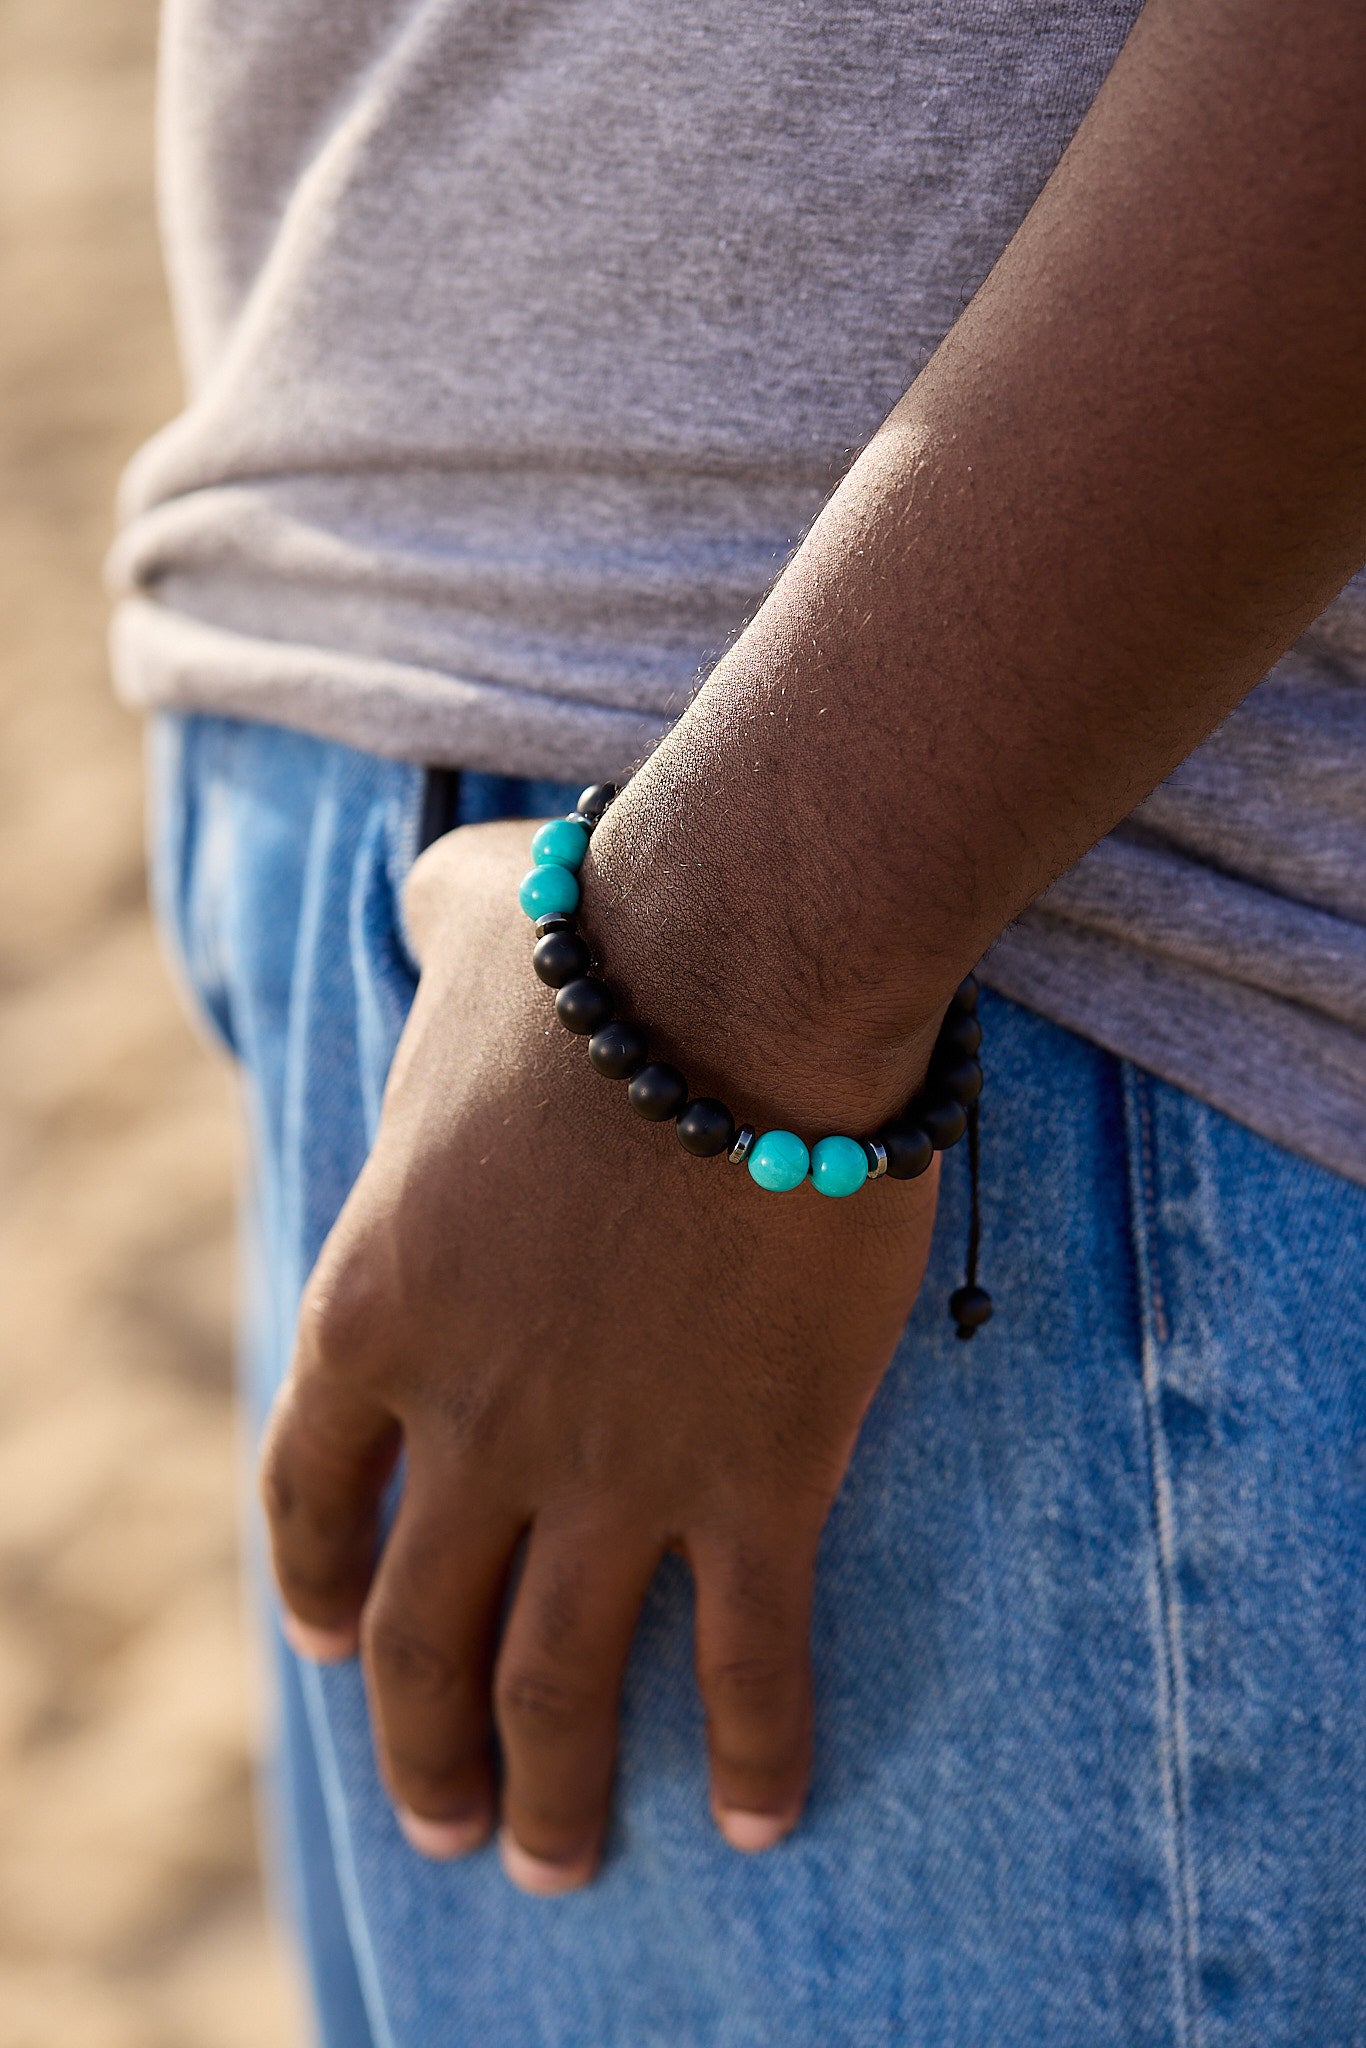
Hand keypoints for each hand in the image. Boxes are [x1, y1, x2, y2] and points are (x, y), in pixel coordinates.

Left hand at [260, 820, 938, 1893]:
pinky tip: (762, 1817)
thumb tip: (434, 900)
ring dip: (554, 1797)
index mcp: (376, 1309)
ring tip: (559, 1864)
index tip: (336, 1646)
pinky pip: (750, 1660)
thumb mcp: (467, 937)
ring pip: (561, 1690)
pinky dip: (756, 1754)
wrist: (746, 968)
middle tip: (448, 1820)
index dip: (321, 1588)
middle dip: (424, 1750)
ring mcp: (610, 1466)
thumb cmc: (603, 942)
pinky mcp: (756, 1476)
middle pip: (422, 1638)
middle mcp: (471, 1422)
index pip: (311, 1497)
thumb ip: (425, 938)